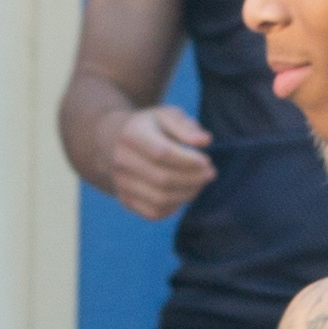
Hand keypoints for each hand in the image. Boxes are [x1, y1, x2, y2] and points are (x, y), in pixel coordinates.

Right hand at [89, 102, 217, 219]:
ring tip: (201, 183)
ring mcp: (121, 183)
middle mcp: (121, 161)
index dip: (188, 160)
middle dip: (194, 179)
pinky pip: (155, 212)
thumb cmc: (151, 128)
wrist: (116, 144)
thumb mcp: (167, 116)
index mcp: (131, 135)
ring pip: (161, 199)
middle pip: (163, 179)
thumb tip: (205, 141)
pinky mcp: (126, 201)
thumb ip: (186, 126)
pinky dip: (176, 206)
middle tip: (210, 173)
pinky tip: (185, 192)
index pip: (162, 153)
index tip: (206, 160)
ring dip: (188, 194)